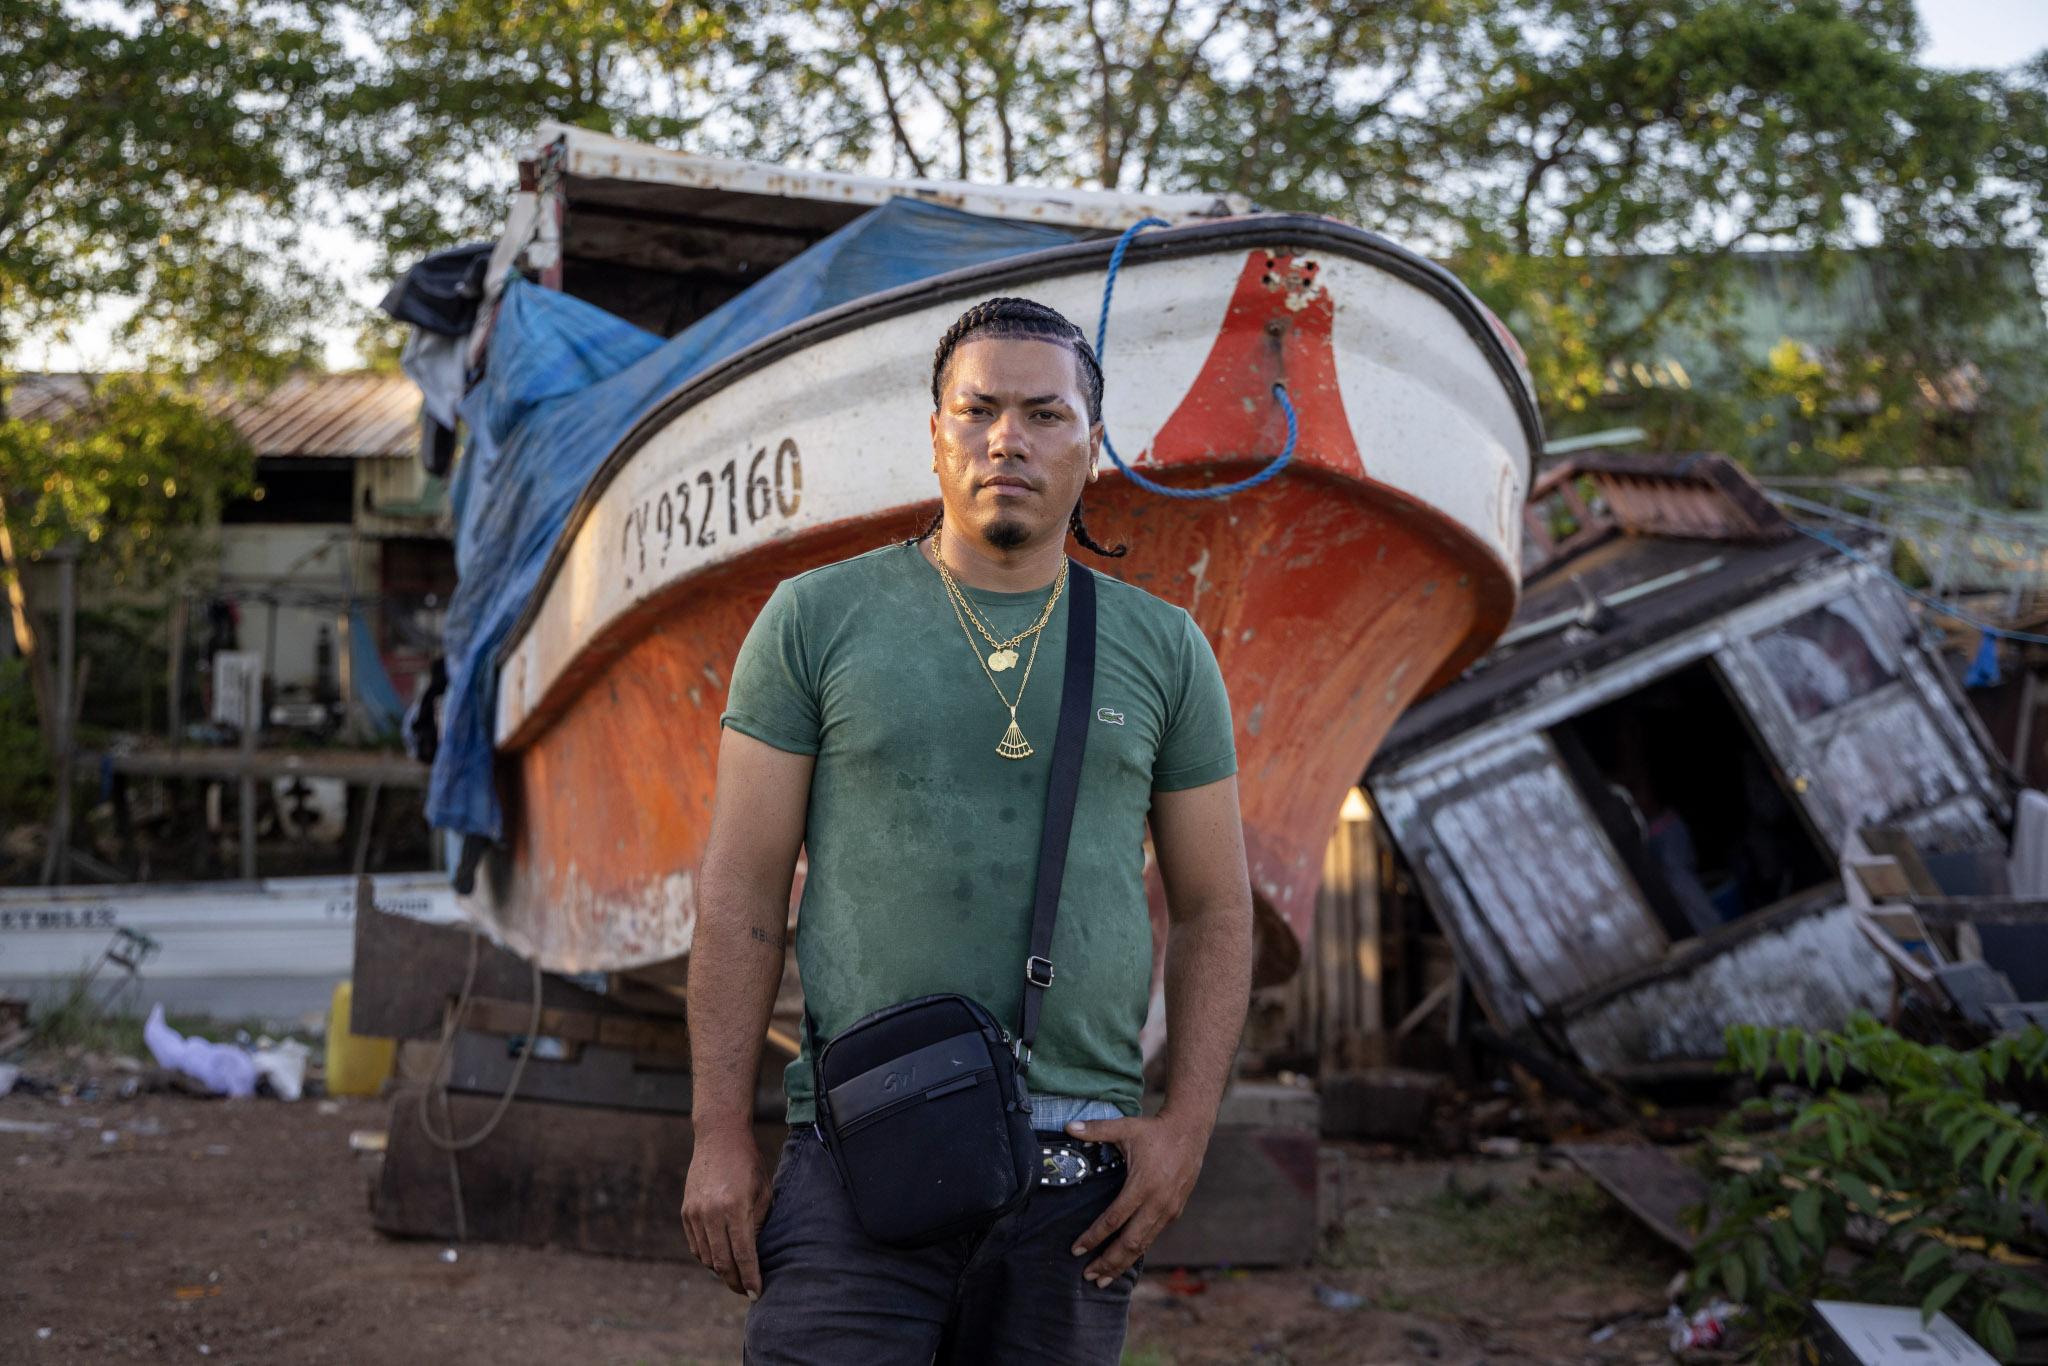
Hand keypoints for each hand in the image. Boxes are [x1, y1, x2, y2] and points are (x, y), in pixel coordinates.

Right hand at [681, 1126, 771, 1297]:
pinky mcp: (686, 1212)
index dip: (750, 1278)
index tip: (757, 1293)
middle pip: (722, 1262)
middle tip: (746, 1291)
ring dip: (721, 1271)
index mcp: (735, 1207)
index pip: (744, 1254)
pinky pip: (696, 1245)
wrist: (719, 1138)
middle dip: (735, 1281)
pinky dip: (708, 1257)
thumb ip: (758, 1226)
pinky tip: (720, 1258)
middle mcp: (711, 1213)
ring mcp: (695, 1213)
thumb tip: (755, 1257)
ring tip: (736, 1275)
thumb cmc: (748, 1164)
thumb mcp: (764, 1192)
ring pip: (706, 1258)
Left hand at [1066, 1113, 1208, 1287]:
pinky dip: (1138, 1251)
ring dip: (1123, 1263)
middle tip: (1089, 1276)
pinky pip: (1153, 1236)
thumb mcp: (1125, 1127)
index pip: (1113, 1220)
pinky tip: (1125, 1259)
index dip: (1093, 1237)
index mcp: (1143, 1186)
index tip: (1076, 1250)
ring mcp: (1168, 1210)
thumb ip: (1096, 1129)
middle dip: (1108, 1262)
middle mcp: (1157, 1203)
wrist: (1191, 1130)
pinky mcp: (1175, 1211)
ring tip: (1105, 1279)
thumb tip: (1069, 1126)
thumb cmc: (1155, 1130)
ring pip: (1144, 1245)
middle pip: (1130, 1242)